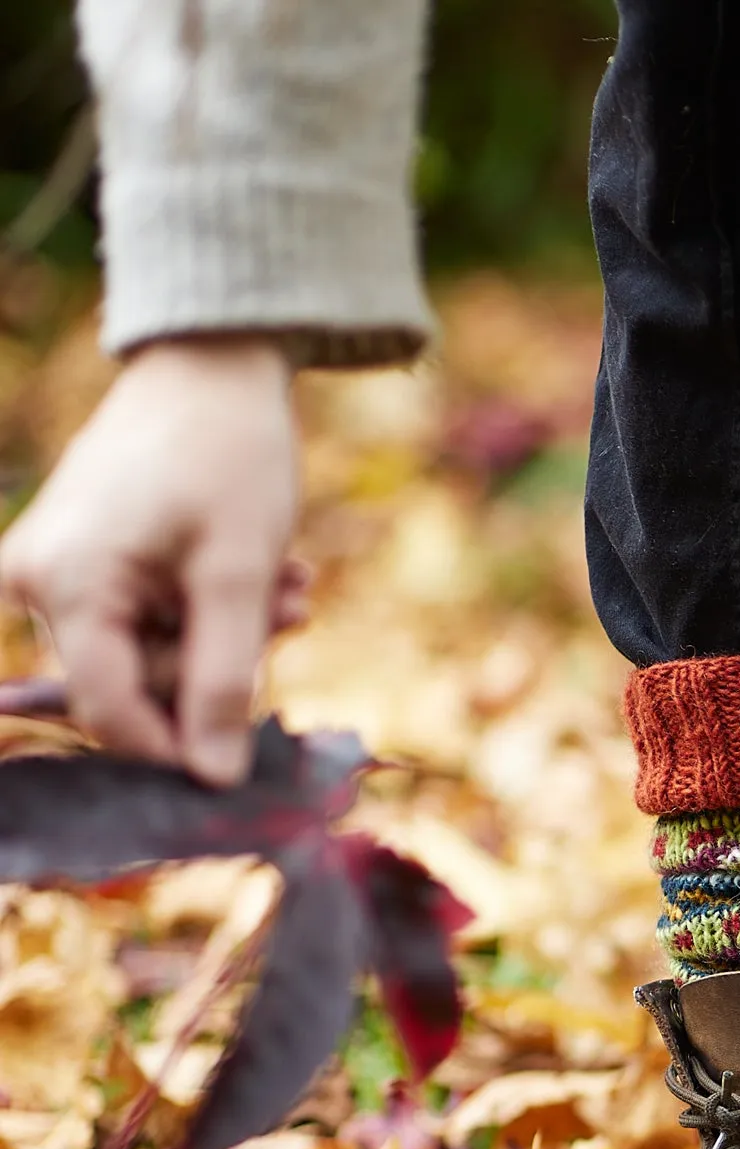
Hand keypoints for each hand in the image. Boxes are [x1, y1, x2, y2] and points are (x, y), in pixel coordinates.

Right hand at [0, 337, 306, 786]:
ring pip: (147, 654)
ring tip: (289, 584)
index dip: (180, 748)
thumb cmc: (229, 457)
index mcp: (65, 585)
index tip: (248, 757)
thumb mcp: (240, 576)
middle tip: (293, 613)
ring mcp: (50, 568)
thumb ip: (223, 681)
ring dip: (225, 636)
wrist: (211, 366)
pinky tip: (264, 574)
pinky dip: (206, 610)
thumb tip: (215, 778)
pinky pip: (143, 618)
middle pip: (132, 686)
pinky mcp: (77, 559)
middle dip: (219, 666)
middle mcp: (34, 581)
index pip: (112, 713)